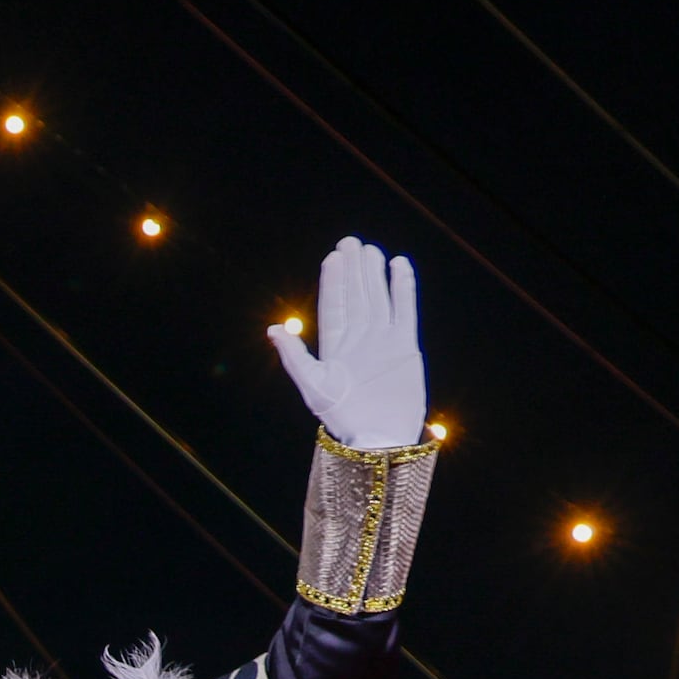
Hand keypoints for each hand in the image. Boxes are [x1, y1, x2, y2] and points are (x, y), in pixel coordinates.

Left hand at [265, 238, 426, 450]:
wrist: (378, 436)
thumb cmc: (342, 416)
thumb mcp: (313, 386)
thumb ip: (295, 357)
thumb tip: (273, 330)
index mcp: (334, 347)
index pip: (333, 306)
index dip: (333, 281)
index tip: (333, 257)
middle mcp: (358, 339)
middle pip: (356, 296)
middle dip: (353, 270)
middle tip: (351, 242)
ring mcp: (383, 340)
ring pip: (378, 299)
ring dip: (375, 275)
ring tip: (372, 251)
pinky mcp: (405, 346)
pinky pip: (404, 310)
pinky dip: (403, 289)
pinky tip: (400, 267)